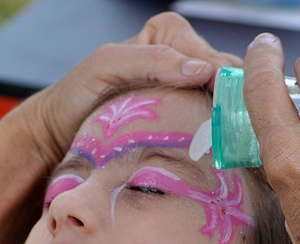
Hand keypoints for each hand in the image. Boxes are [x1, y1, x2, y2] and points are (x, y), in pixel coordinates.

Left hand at [26, 12, 237, 170]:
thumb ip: (150, 60)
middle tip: (238, 142)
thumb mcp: (106, 67)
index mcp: (170, 34)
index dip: (230, 90)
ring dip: (233, 127)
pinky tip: (225, 154)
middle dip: (237, 109)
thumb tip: (202, 71)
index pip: (217, 60)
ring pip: (230, 105)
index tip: (233, 123)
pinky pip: (217, 125)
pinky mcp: (188, 118)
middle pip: (231, 82)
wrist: (61, 133)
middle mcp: (185, 57)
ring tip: (234, 151)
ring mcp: (189, 89)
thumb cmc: (77, 96)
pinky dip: (223, 138)